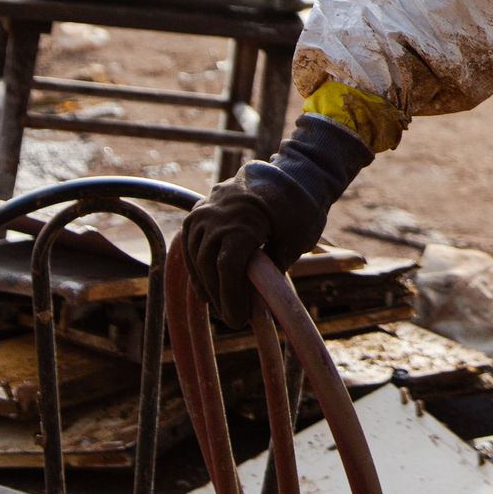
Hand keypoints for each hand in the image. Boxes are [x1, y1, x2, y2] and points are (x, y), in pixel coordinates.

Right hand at [182, 115, 371, 328]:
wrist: (294, 172)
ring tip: (220, 305)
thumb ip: (271, 271)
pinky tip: (207, 286)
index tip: (239, 321)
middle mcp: (216, 214)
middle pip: (208, 266)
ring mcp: (205, 210)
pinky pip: (191, 244)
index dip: (232, 299)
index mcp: (242, 220)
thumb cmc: (301, 208)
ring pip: (196, 257)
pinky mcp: (200, 210)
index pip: (227, 269)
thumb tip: (255, 301)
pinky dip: (198, 266)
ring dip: (206, 284)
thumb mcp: (295, 243)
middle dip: (220, 297)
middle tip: (233, 319)